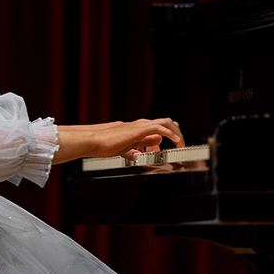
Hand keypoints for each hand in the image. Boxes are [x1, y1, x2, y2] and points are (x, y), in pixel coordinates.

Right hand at [52, 118, 183, 164]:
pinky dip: (170, 134)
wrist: (92, 140)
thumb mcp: (124, 148)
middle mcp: (140, 125)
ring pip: (165, 122)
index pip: (157, 128)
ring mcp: (139, 126)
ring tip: (181, 144)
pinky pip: (159, 128)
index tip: (172, 147)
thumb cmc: (103, 144)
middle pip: (165, 122)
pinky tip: (176, 142)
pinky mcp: (138, 129)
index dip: (167, 136)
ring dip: (176, 133)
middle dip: (176, 132)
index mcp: (136, 129)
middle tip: (181, 145)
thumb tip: (142, 151)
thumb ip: (134, 148)